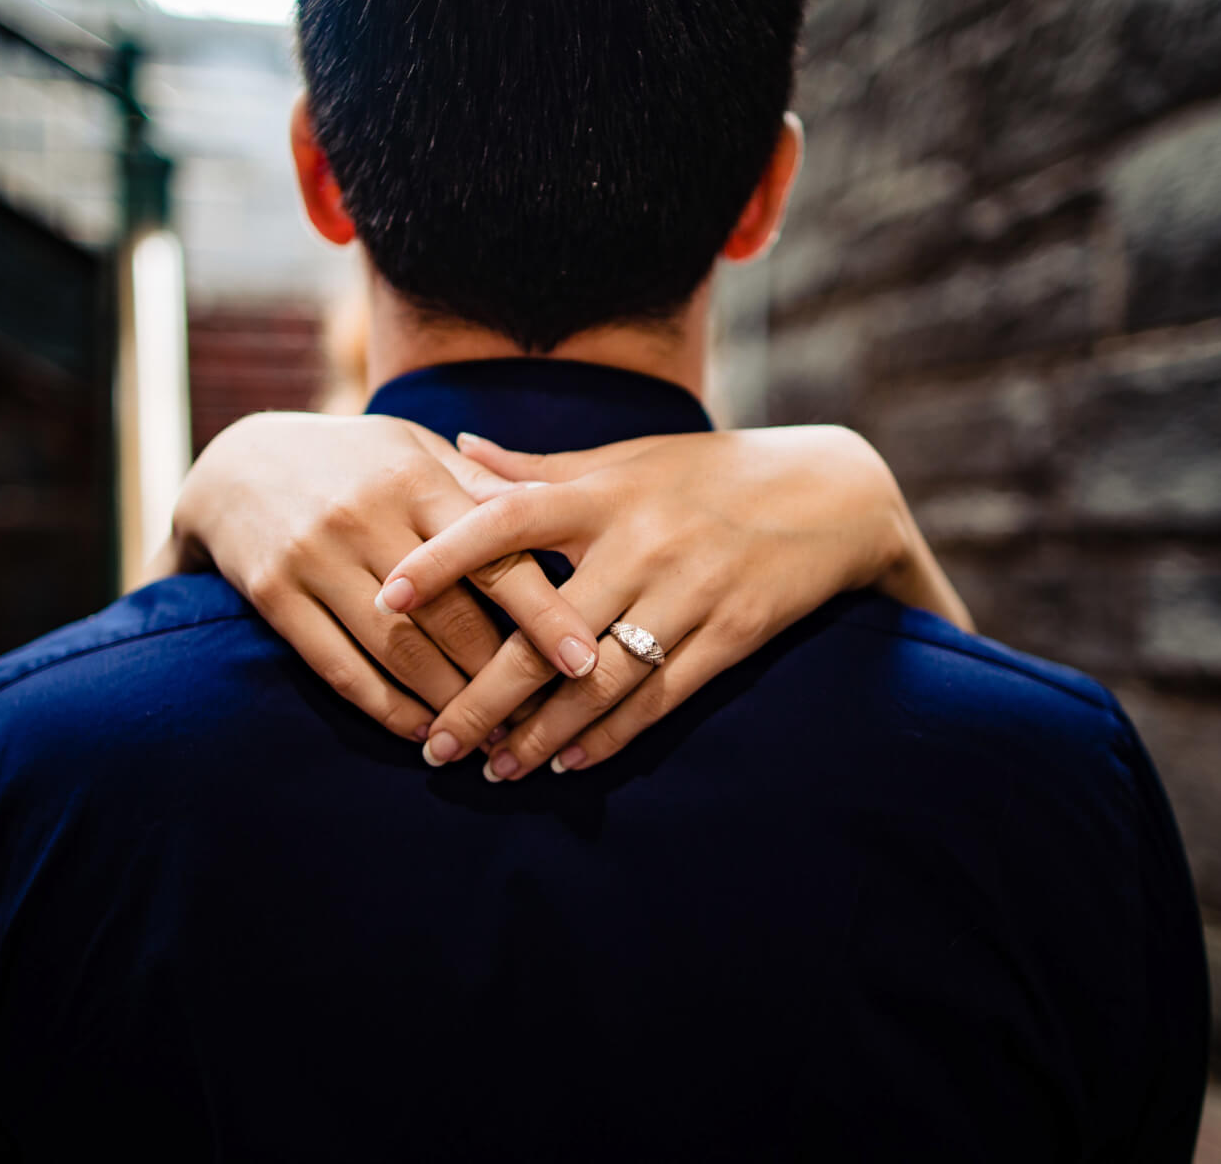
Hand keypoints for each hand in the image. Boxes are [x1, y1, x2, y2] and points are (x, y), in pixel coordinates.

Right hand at [139, 413, 602, 743]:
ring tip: (491, 737)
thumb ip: (481, 484)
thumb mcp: (415, 450)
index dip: (543, 612)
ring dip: (449, 702)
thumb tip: (561, 510)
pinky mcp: (275, 594)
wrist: (235, 463)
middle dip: (502, 676)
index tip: (584, 660)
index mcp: (415, 477)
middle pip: (451, 615)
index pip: (494, 554)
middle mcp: (365, 516)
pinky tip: (420, 729)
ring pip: (397, 650)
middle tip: (544, 718)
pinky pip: (339, 666)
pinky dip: (385, 707)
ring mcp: (315, 556)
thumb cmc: (354, 459)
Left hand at [376, 426, 970, 779]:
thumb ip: (540, 470)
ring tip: (494, 770)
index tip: (388, 600)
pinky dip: (613, 734)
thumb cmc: (709, 473)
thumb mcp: (627, 460)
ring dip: (543, 733)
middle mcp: (644, 541)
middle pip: (546, 631)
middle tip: (433, 745)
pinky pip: (662, 695)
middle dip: (484, 695)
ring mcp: (691, 591)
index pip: (509, 520)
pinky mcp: (734, 633)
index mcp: (606, 493)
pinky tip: (570, 763)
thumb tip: (455, 450)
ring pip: (601, 678)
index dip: (445, 557)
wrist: (833, 493)